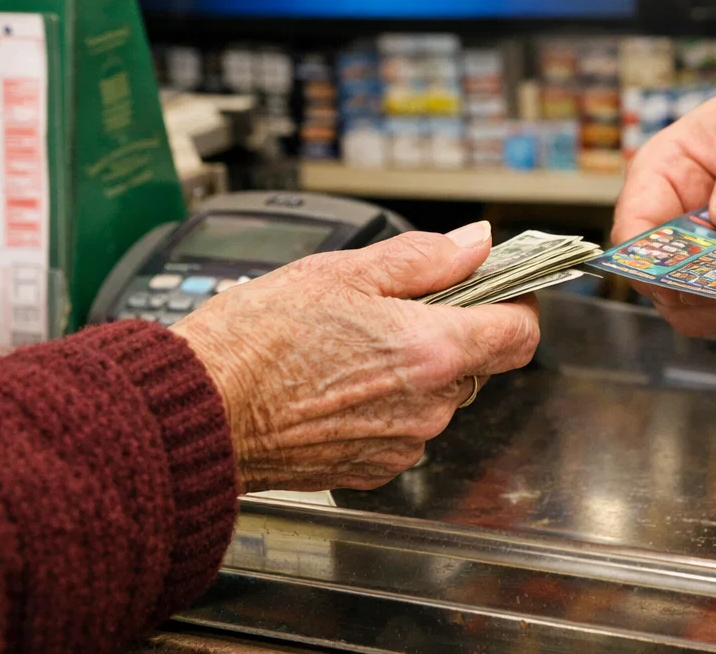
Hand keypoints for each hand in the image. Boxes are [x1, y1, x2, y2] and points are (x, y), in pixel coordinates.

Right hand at [172, 222, 538, 491]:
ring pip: (436, 396)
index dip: (516, 303)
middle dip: (451, 329)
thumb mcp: (342, 273)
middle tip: (397, 304)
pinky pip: (401, 428)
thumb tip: (476, 245)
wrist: (195, 413)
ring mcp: (400, 446)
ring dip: (413, 367)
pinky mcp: (370, 470)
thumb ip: (424, 258)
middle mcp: (426, 409)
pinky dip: (383, 402)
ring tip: (351, 343)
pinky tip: (336, 380)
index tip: (499, 286)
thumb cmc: (254, 342)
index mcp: (431, 353)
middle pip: (476, 362)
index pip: (520, 335)